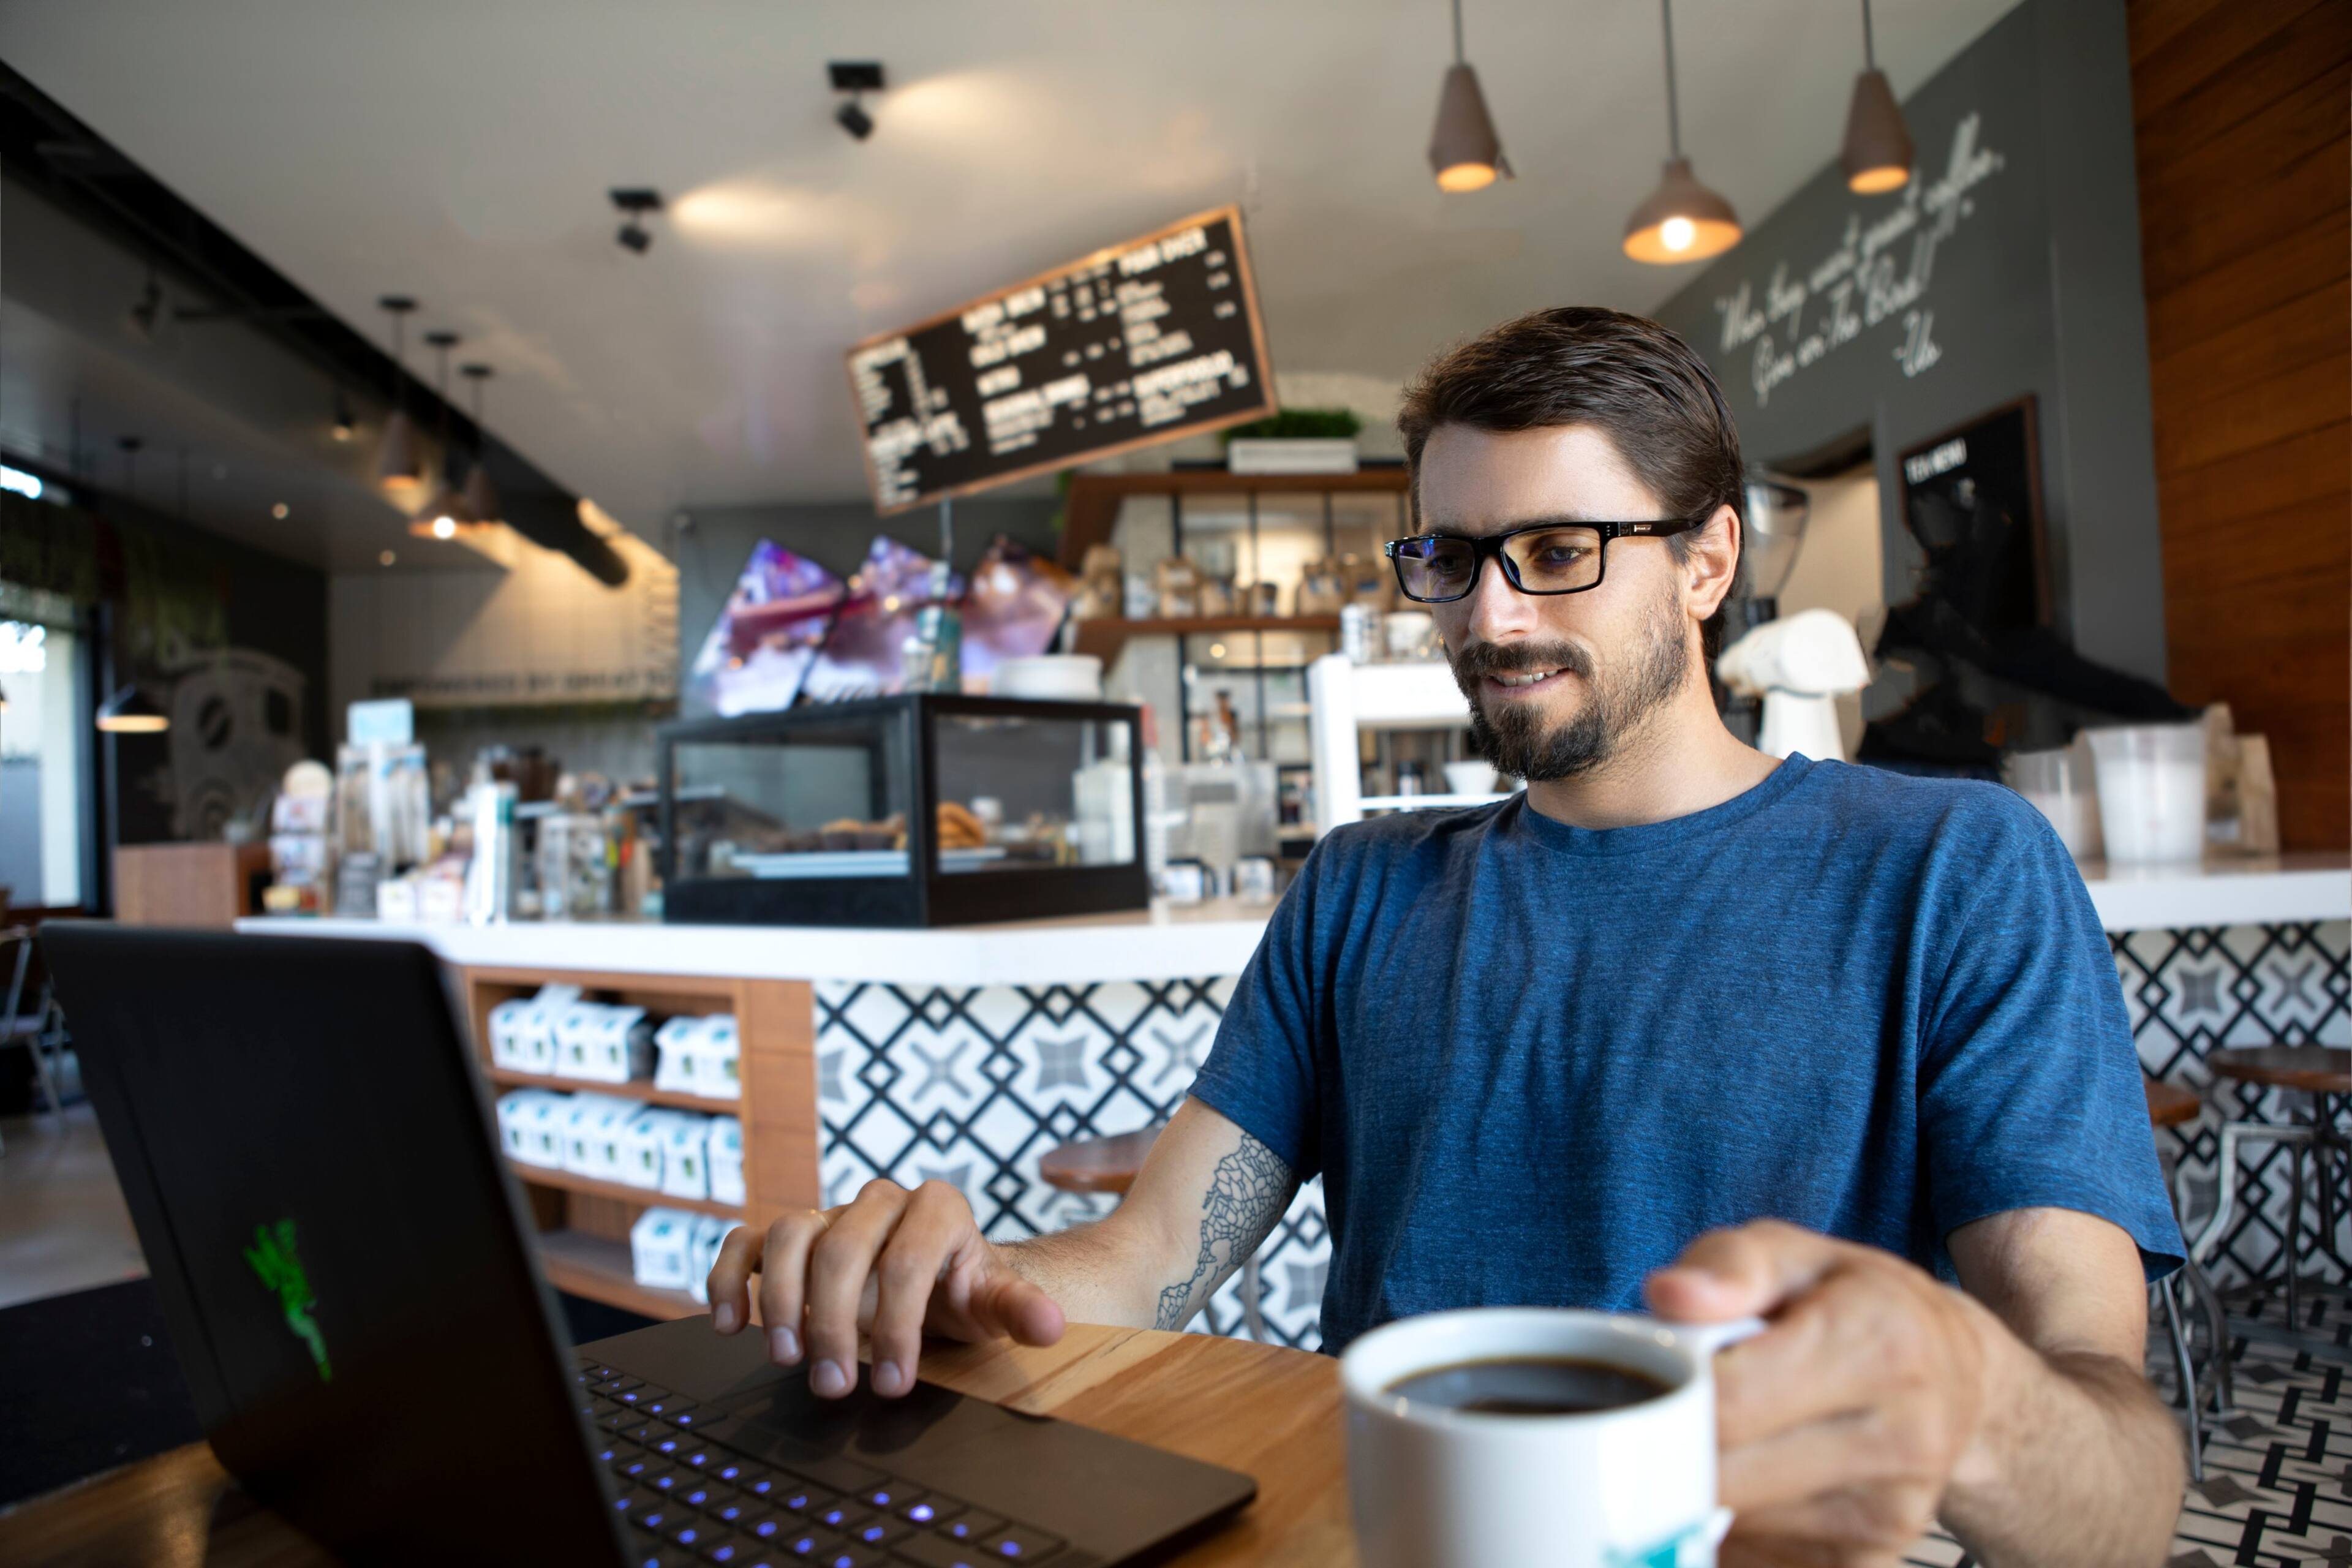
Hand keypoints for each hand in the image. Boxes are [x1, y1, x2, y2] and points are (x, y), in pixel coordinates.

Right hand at [706, 1179, 1066, 1400]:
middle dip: (835, 1322)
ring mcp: (831, 1214)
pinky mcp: (792, 1235)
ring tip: (785, 1357)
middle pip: (842, 1247)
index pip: (907, 1260)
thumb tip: (1050, 1327)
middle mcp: (879, 1201)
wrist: (937, 1279)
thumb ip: (1018, 1310)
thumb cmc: (963, 1292)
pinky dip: (730, 1276)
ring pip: (789, 1234)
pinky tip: (726, 1322)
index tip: (897, 1385)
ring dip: (780, 1299)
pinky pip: (747, 1240)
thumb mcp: (993, 1302)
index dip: (899, 1325)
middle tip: (835, 1385)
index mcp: (937, 1208)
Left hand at [1646, 1220, 1994, 1566]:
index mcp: (1877, 1343)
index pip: (1733, 1402)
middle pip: (1728, 1474)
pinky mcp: (1870, 1561)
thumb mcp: (1794, 1254)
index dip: (1668, 1393)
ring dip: (1700, 1486)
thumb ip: (1728, 1265)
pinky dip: (1733, 1527)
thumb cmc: (1855, 1302)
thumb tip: (1669, 1295)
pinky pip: (1762, 1560)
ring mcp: (1889, 1512)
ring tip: (1716, 1433)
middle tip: (1660, 1410)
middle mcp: (1898, 1437)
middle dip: (1671, 1444)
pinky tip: (1745, 1476)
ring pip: (1738, 1524)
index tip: (1649, 1377)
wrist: (1954, 1376)